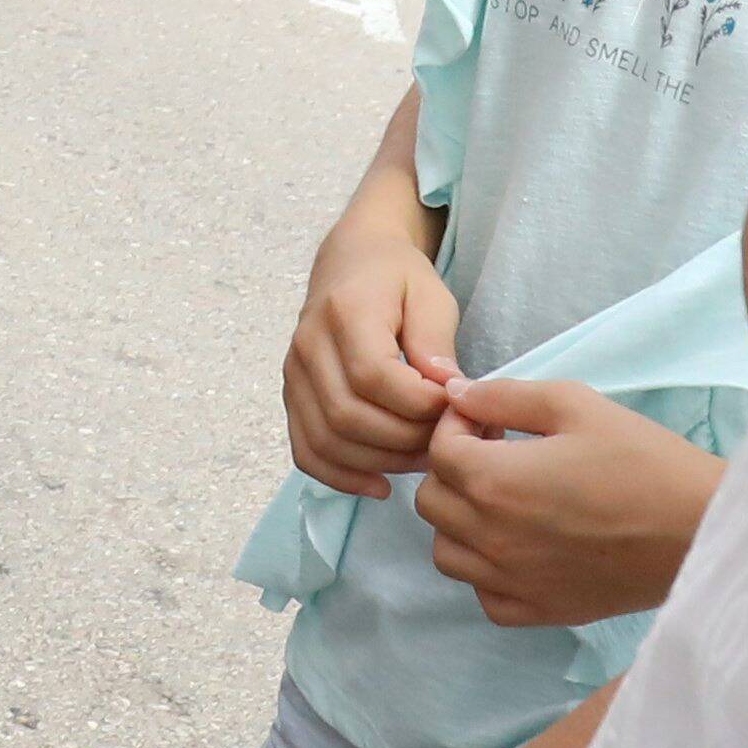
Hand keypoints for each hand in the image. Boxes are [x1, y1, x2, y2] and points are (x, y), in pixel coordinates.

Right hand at [282, 219, 460, 492]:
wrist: (351, 262)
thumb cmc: (398, 278)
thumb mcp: (432, 295)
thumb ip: (436, 342)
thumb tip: (445, 391)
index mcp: (345, 312)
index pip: (373, 377)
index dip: (418, 405)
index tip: (454, 407)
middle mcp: (308, 345)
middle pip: (348, 416)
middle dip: (405, 440)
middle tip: (445, 441)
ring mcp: (294, 374)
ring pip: (326, 440)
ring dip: (380, 462)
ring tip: (421, 459)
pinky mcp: (293, 396)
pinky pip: (306, 451)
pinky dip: (341, 477)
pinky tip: (380, 484)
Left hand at [412, 378, 717, 631]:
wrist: (701, 529)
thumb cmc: (645, 461)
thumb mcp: (577, 405)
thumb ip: (507, 396)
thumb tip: (457, 393)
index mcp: (493, 481)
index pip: (438, 450)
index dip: (456, 426)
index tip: (490, 421)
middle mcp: (490, 537)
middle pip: (432, 501)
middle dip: (453, 471)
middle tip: (497, 454)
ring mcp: (511, 581)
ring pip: (447, 553)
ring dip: (461, 522)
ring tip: (505, 501)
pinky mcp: (538, 612)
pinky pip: (483, 595)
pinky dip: (488, 571)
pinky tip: (522, 546)